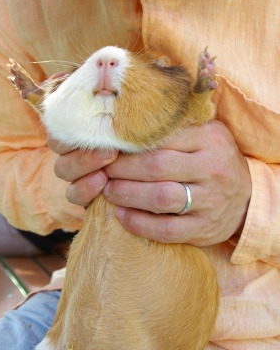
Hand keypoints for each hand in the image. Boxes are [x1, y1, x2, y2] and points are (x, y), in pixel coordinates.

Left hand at [52, 121, 251, 246]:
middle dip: (122, 170)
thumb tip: (127, 120)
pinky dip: (139, 223)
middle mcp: (212, 169)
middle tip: (103, 171)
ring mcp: (210, 201)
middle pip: (157, 167)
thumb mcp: (205, 136)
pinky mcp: (204, 229)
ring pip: (160, 198)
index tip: (108, 148)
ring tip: (108, 191)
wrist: (246, 200)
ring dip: (127, 195)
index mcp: (210, 139)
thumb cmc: (214, 162)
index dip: (129, 145)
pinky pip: (166, 229)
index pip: (162, 138)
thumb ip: (177, 128)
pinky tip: (121, 216)